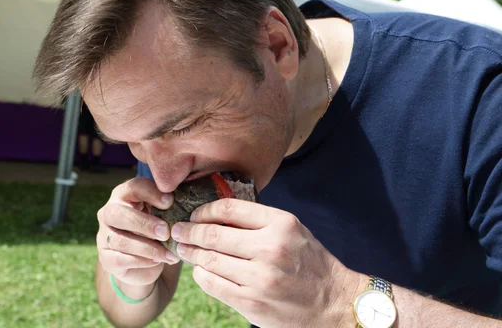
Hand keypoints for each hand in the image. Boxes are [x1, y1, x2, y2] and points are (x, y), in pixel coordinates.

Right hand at [96, 178, 180, 287]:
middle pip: (118, 214)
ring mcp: (104, 236)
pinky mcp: (106, 258)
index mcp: (124, 195)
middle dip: (144, 223)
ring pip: (121, 241)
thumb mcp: (163, 214)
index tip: (170, 201)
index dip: (151, 193)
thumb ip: (168, 206)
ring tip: (169, 253)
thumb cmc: (157, 228)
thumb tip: (185, 200)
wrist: (145, 260)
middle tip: (165, 232)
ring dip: (148, 248)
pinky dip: (142, 261)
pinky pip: (120, 260)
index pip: (133, 187)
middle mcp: (109, 213)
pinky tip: (158, 261)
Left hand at [171, 199, 359, 327]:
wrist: (335, 303)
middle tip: (178, 230)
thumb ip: (259, 221)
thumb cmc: (311, 263)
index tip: (194, 214)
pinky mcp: (252, 303)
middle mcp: (270, 248)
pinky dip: (201, 275)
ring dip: (191, 253)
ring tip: (183, 249)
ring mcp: (260, 278)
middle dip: (189, 231)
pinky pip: (214, 285)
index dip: (204, 210)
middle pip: (214, 234)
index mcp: (281, 224)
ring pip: (210, 260)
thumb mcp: (292, 230)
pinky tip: (199, 270)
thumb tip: (217, 214)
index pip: (229, 208)